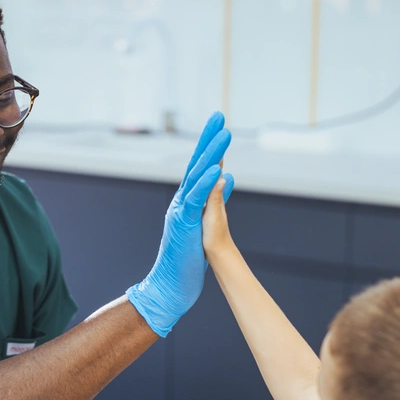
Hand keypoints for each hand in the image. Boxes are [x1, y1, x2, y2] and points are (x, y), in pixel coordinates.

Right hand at [126, 112, 234, 336]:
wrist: (172, 283)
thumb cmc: (189, 257)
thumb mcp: (206, 222)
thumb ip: (215, 198)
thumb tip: (228, 176)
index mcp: (189, 200)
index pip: (201, 167)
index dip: (211, 144)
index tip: (221, 124)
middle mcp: (182, 200)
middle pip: (197, 163)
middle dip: (209, 138)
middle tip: (220, 115)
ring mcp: (181, 210)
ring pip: (196, 176)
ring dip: (210, 154)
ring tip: (224, 133)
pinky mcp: (184, 223)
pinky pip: (195, 200)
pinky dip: (204, 184)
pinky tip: (215, 169)